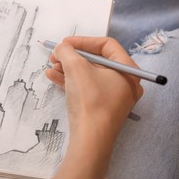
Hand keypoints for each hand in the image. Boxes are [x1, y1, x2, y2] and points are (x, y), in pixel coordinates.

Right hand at [46, 37, 142, 178]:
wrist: (90, 138)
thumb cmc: (89, 99)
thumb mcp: (75, 67)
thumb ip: (67, 51)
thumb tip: (61, 47)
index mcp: (127, 69)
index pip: (106, 45)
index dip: (83, 40)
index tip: (65, 43)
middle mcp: (124, 82)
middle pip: (96, 60)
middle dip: (73, 56)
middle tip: (56, 55)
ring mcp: (113, 96)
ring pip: (89, 75)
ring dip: (68, 68)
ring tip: (51, 66)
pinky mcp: (101, 108)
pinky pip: (86, 88)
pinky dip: (70, 81)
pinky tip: (52, 76)